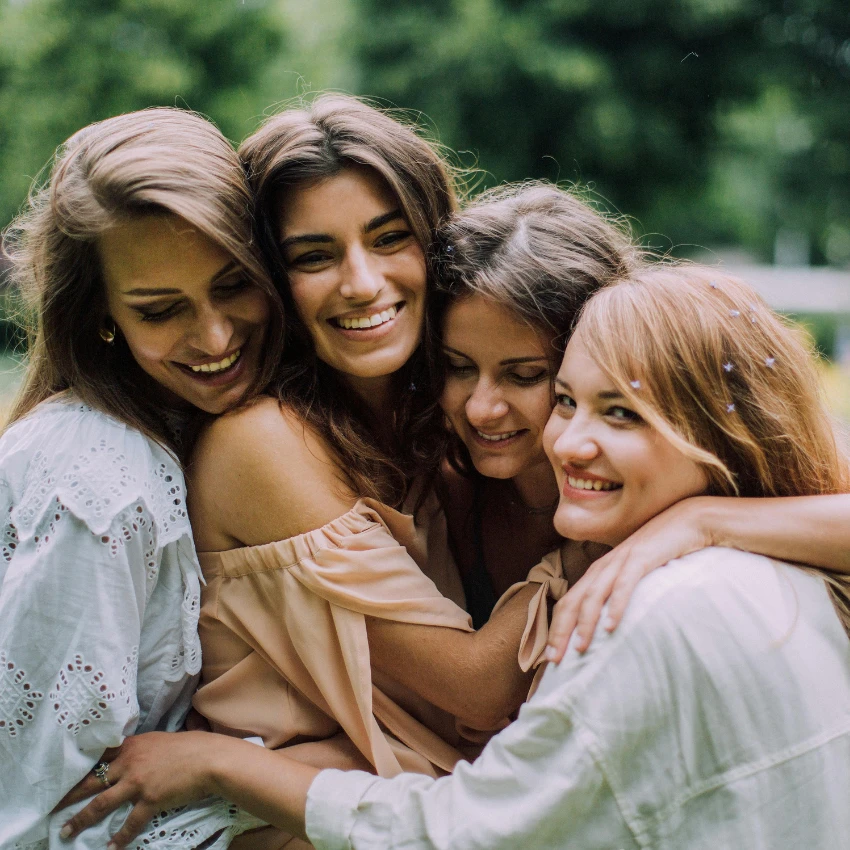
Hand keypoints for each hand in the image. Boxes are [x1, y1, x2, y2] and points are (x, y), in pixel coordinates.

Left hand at [57, 731, 219, 848]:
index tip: (65, 777)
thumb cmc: (192, 747)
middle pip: (91, 781)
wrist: (209, 758)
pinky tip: (111, 847)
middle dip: (69, 795)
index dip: (80, 768)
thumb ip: (144, 750)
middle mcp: (129, 762)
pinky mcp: (149, 799)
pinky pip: (129, 822)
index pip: (100, 757)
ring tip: (66, 832)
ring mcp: (137, 782)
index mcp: (132, 745)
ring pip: (100, 804)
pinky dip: (119, 838)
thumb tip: (136, 758)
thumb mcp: (161, 741)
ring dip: (80, 819)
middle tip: (52, 806)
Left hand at [545, 496, 713, 661]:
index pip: (569, 602)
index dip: (557, 628)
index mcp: (599, 572)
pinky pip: (624, 584)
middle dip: (561, 630)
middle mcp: (603, 566)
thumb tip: (611, 626)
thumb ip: (620, 594)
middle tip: (554, 659)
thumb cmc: (661, 552)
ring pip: (594, 595)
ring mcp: (620, 561)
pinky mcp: (641, 558)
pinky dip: (616, 605)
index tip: (550, 656)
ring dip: (585, 623)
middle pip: (573, 601)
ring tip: (580, 648)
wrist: (687, 522)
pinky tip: (612, 626)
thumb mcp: (634, 576)